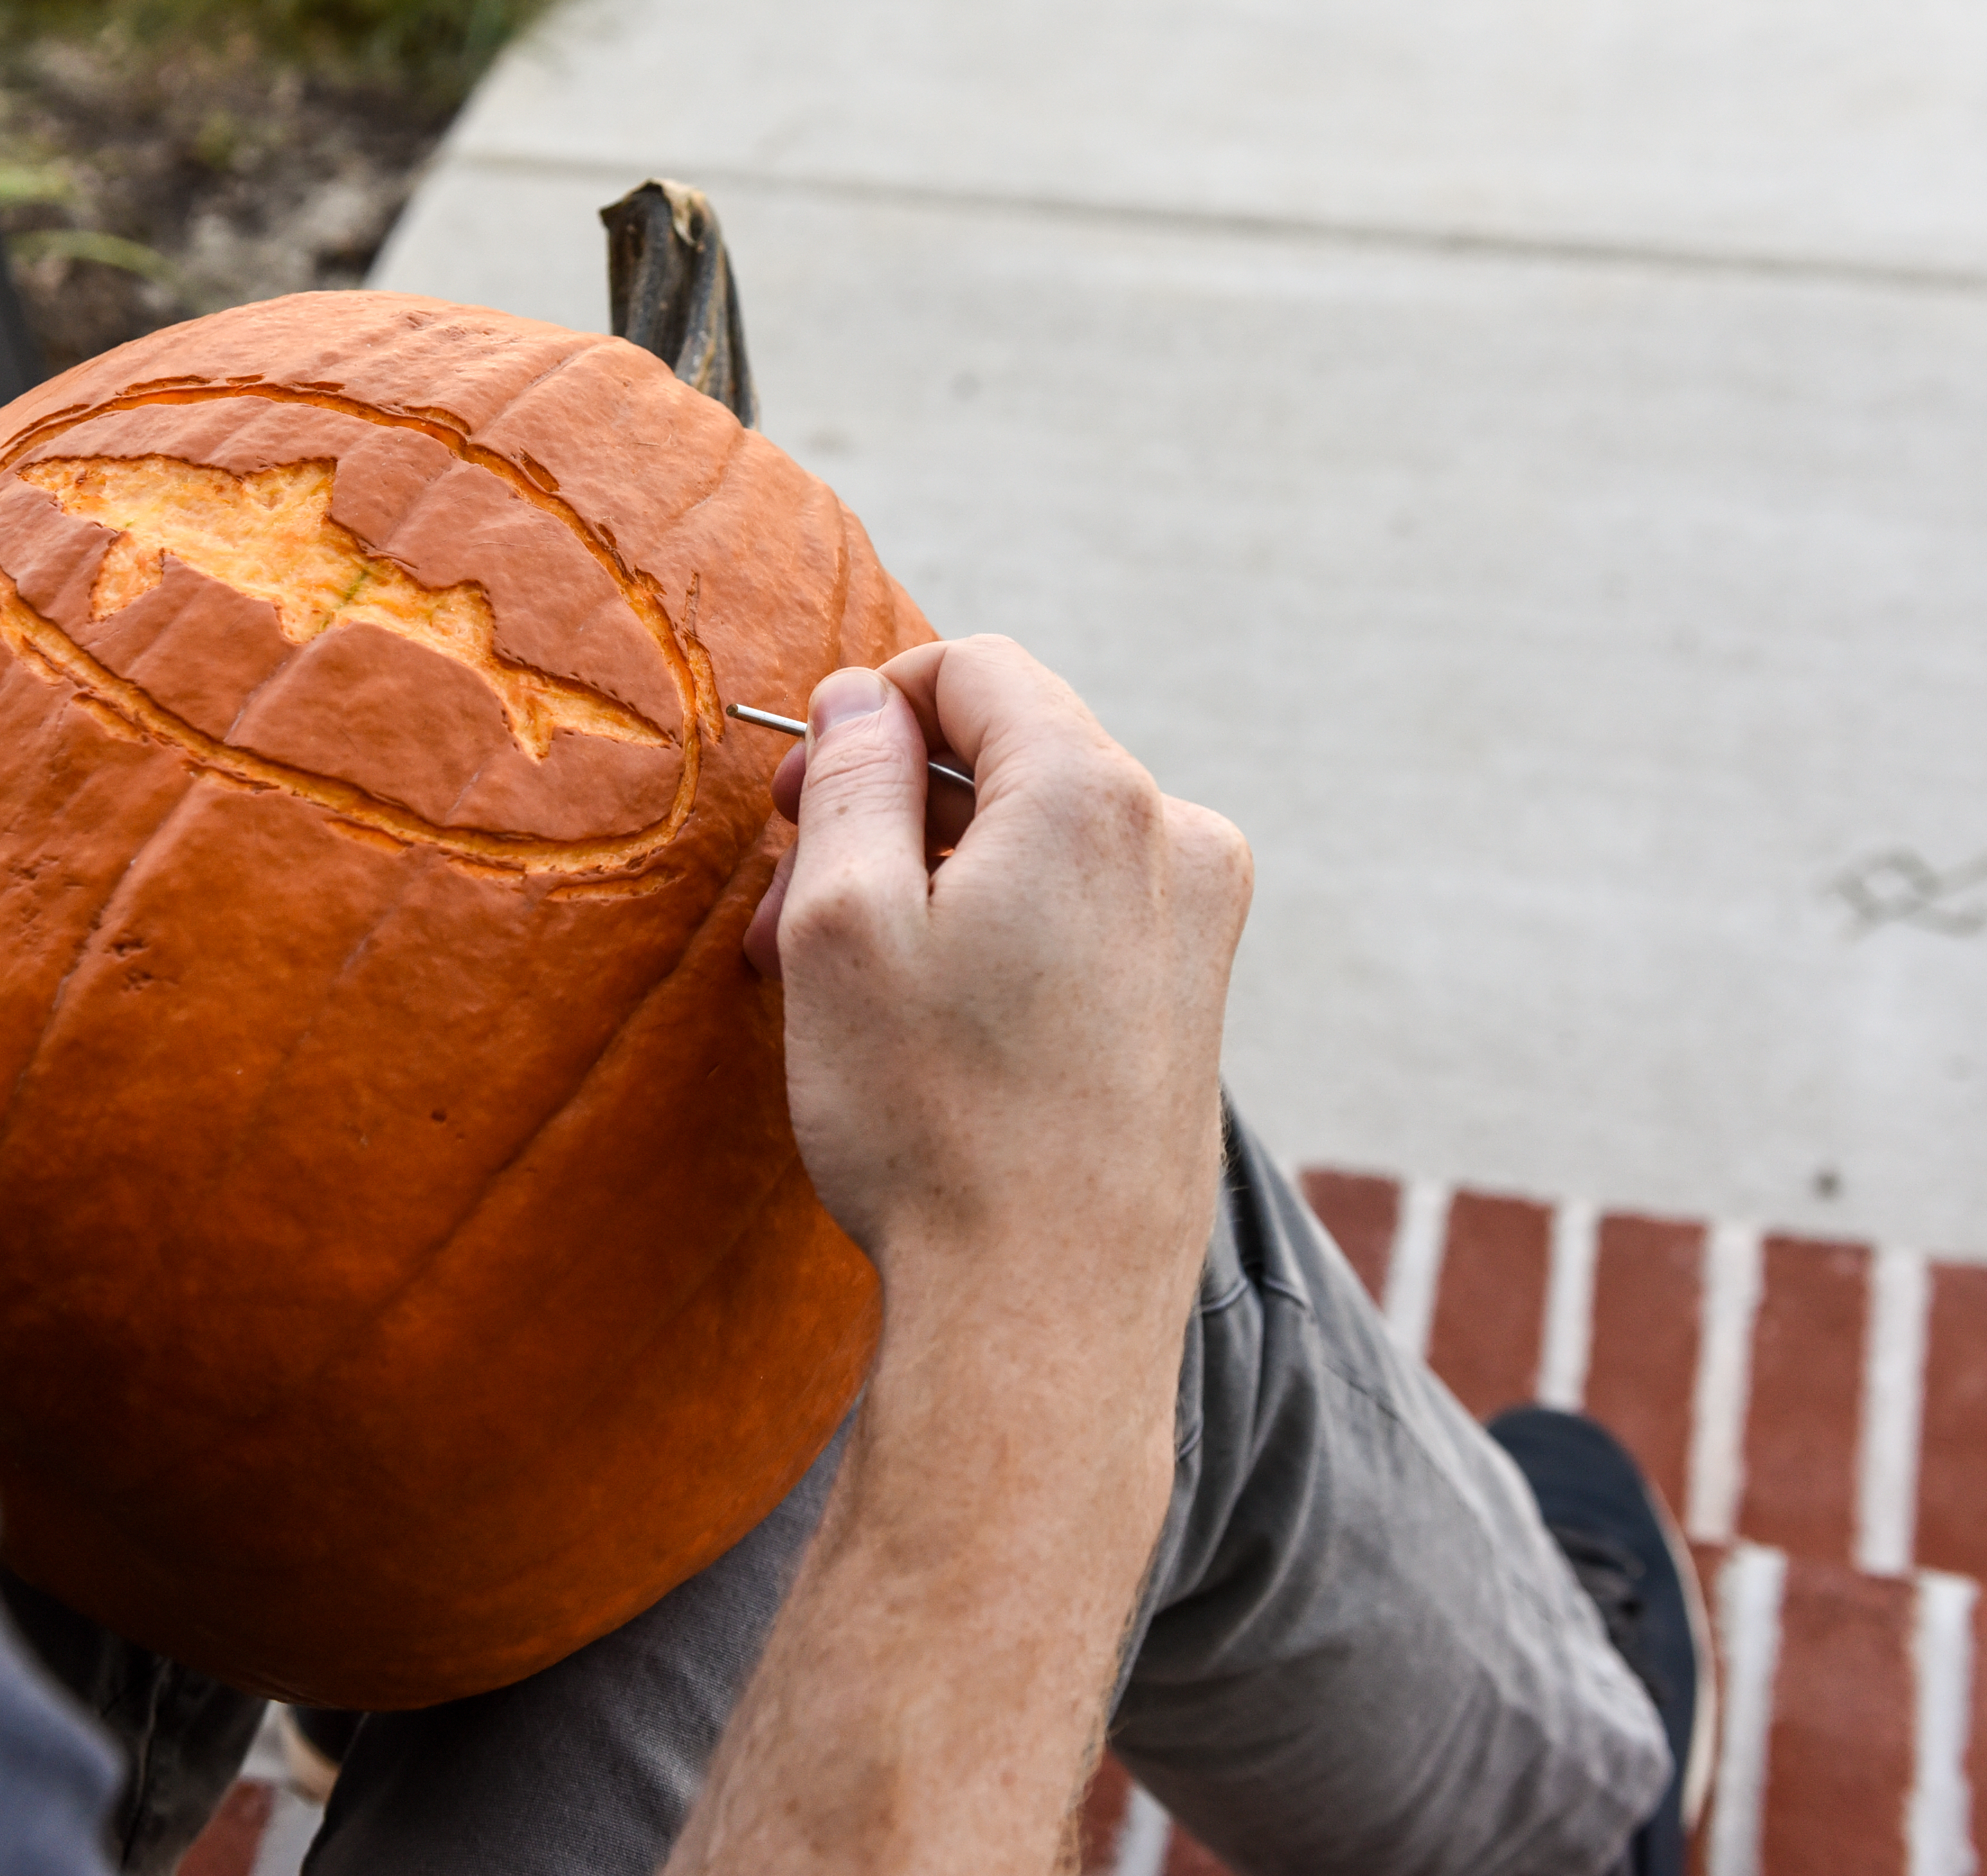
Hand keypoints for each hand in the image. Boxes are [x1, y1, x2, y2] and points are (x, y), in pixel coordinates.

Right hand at [665, 640, 1250, 1874]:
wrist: (1046, 1317)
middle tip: (784, 919)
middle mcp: (1177, 841)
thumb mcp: (842, 924)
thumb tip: (864, 698)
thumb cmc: (934, 1125)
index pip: (972, 670)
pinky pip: (1081, 918)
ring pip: (1037, 846)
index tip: (794, 800)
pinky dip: (995, 942)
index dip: (868, 711)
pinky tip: (926, 1034)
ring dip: (929, 889)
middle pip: (1007, 759)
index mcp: (1095, 794)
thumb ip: (852, 778)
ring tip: (839, 995)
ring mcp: (1202, 929)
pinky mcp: (1196, 1005)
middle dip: (886, 817)